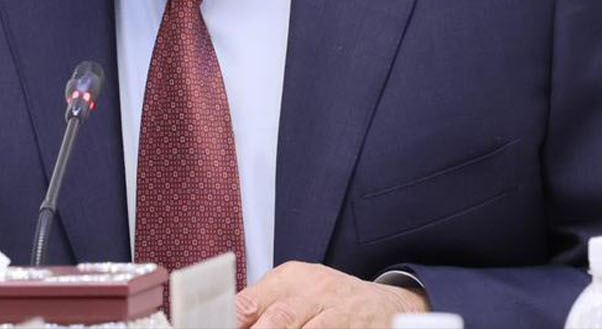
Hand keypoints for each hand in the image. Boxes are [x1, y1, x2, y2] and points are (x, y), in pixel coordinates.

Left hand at [234, 261, 428, 328]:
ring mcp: (338, 310)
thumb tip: (230, 320)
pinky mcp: (358, 326)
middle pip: (278, 318)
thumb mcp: (296, 290)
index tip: (215, 328)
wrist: (386, 303)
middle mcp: (315, 289)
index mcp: (290, 277)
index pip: (250, 300)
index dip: (232, 322)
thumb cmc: (331, 298)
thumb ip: (262, 304)